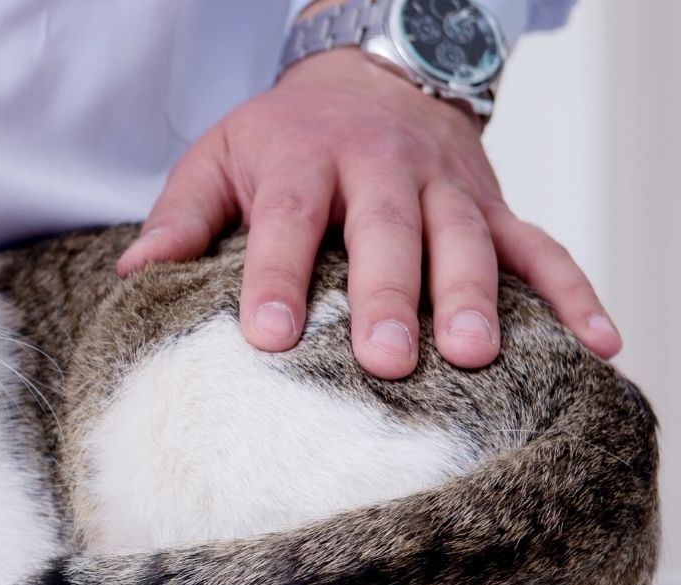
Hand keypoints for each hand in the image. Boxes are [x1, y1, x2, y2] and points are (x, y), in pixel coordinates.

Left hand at [119, 48, 620, 378]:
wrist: (368, 76)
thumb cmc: (281, 138)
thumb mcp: (218, 158)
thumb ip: (180, 218)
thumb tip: (133, 274)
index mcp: (303, 159)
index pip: (285, 221)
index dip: (274, 277)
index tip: (265, 336)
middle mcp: (381, 169)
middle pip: (386, 232)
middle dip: (388, 295)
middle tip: (385, 360)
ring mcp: (446, 188)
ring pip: (466, 240)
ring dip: (473, 297)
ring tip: (473, 355)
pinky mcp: (493, 206)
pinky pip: (542, 249)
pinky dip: (575, 294)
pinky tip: (598, 344)